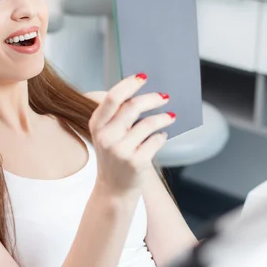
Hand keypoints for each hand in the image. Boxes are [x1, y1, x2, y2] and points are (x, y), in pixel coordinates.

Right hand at [88, 73, 175, 196]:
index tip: (143, 77)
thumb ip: (118, 114)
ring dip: (163, 118)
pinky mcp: (136, 162)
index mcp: (97, 124)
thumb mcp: (107, 134)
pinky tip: (161, 136)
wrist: (114, 189)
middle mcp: (106, 137)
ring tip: (169, 117)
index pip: (112, 98)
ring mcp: (120, 151)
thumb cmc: (114, 155)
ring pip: (148, 124)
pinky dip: (162, 136)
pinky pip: (156, 140)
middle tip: (165, 96)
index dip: (129, 84)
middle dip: (153, 98)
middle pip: (133, 107)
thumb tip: (144, 92)